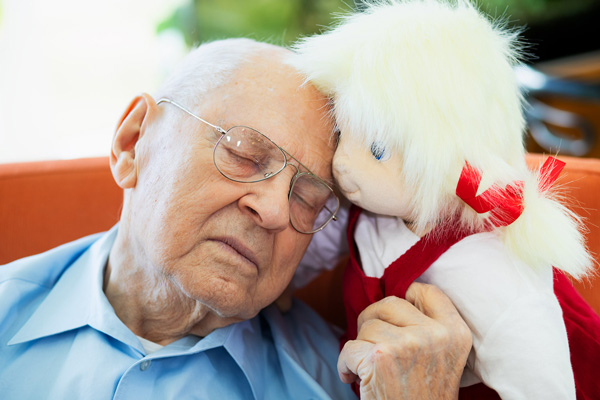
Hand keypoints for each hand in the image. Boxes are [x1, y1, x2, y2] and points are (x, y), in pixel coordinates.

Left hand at [337, 282, 471, 399]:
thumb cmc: (423, 397)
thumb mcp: (443, 359)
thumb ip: (430, 328)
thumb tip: (400, 294)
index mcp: (455, 333)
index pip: (427, 291)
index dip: (407, 297)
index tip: (397, 317)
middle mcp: (435, 335)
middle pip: (389, 303)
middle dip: (373, 322)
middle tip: (374, 346)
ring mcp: (407, 344)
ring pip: (366, 325)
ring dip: (360, 347)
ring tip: (370, 370)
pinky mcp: (379, 357)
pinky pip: (347, 347)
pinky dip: (345, 365)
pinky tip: (355, 379)